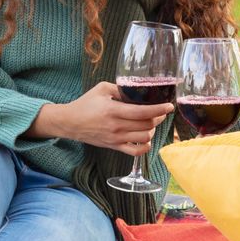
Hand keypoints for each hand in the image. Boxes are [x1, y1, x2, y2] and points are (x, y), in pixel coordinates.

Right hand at [27, 81, 173, 154]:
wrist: (70, 122)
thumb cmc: (86, 103)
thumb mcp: (102, 88)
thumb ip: (120, 88)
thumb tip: (137, 88)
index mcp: (114, 110)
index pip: (143, 112)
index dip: (159, 109)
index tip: (169, 105)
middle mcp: (116, 126)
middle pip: (146, 125)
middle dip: (158, 118)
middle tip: (161, 111)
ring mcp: (115, 139)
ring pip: (144, 138)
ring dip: (152, 130)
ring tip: (151, 122)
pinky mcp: (114, 147)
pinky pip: (135, 152)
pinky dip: (145, 147)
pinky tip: (146, 138)